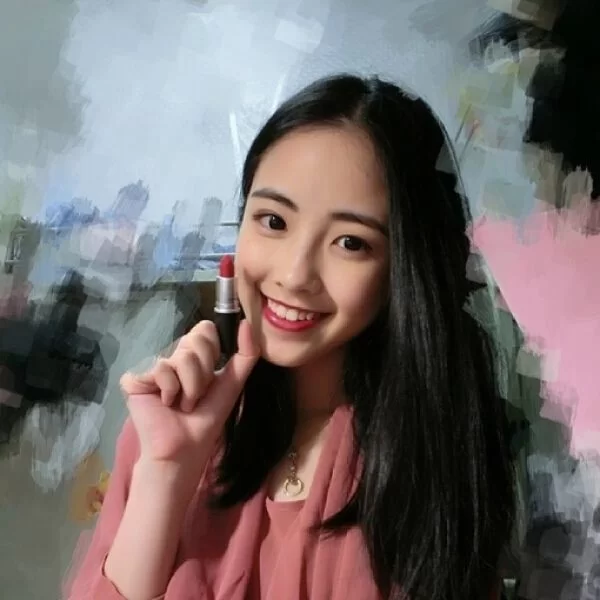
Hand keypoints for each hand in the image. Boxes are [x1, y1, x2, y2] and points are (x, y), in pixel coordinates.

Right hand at [119, 319, 258, 467]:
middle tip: (197, 395)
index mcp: (193, 355)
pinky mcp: (134, 379)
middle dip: (204, 373)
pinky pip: (160, 370)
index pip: (205, 329)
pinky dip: (170, 390)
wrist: (187, 447)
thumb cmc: (208, 417)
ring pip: (182, 358)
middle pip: (195, 341)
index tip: (213, 375)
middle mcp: (172, 356)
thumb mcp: (233, 382)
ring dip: (191, 388)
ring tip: (183, 404)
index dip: (213, 350)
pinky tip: (164, 404)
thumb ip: (246, 353)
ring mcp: (151, 367)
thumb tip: (246, 322)